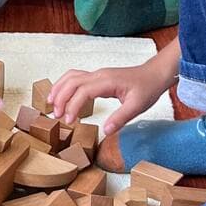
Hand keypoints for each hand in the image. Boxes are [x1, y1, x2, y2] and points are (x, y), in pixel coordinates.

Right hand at [47, 55, 166, 131]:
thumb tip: (105, 131)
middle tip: (56, 115)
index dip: (72, 105)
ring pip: (71, 77)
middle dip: (60, 97)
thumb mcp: (138, 106)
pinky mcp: (98, 77)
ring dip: (59, 89)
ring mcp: (97, 74)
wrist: (155, 74)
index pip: (82, 91)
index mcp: (107, 81)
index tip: (69, 121)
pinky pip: (76, 78)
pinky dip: (65, 85)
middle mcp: (99, 75)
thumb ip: (120, 118)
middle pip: (71, 82)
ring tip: (50, 104)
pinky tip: (61, 95)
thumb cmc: (148, 88)